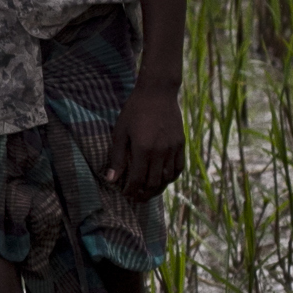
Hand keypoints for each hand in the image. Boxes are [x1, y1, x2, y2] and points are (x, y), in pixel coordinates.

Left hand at [104, 83, 184, 201]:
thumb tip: (111, 180)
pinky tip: (163, 180)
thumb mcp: (120, 132)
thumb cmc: (134, 111)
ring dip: (158, 189)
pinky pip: (179, 167)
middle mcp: (161, 152)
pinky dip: (171, 177)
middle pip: (154, 183)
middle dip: (144, 194)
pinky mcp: (181, 144)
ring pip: (168, 178)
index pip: (138, 179)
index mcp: (143, 149)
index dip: (131, 191)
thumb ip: (117, 157)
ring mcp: (173, 148)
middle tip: (136, 199)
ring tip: (148, 193)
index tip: (125, 194)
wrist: (157, 93)